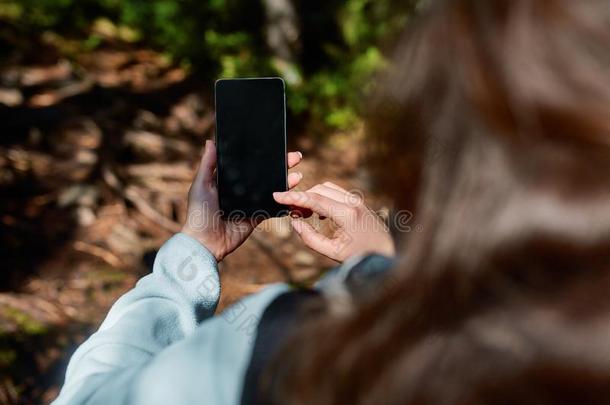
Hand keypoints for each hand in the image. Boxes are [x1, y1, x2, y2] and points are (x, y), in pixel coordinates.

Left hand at [181, 140, 303, 260]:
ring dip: (286, 182)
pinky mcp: (257, 216)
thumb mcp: (201, 185)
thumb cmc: (199, 212)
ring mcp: (251, 203)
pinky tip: (295, 193)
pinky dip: (284, 201)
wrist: (206, 242)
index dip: (263, 155)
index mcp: (229, 180)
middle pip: (265, 174)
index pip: (249, 164)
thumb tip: (211, 141)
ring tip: (298, 175)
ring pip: (272, 189)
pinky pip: (273, 207)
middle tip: (295, 156)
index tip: (276, 146)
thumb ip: (208, 164)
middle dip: (281, 165)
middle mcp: (242, 190)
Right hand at [273, 182, 394, 261]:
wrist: (388, 255)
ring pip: (327, 188)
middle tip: (290, 213)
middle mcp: (353, 202)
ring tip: (302, 214)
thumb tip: (294, 222)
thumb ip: (310, 238)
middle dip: (301, 197)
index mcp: (347, 214)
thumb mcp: (333, 252)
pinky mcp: (358, 202)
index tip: (277, 195)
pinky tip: (317, 215)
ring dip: (312, 196)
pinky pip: (335, 193)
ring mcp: (357, 200)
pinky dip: (322, 198)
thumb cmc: (361, 256)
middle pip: (319, 190)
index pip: (314, 199)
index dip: (293, 197)